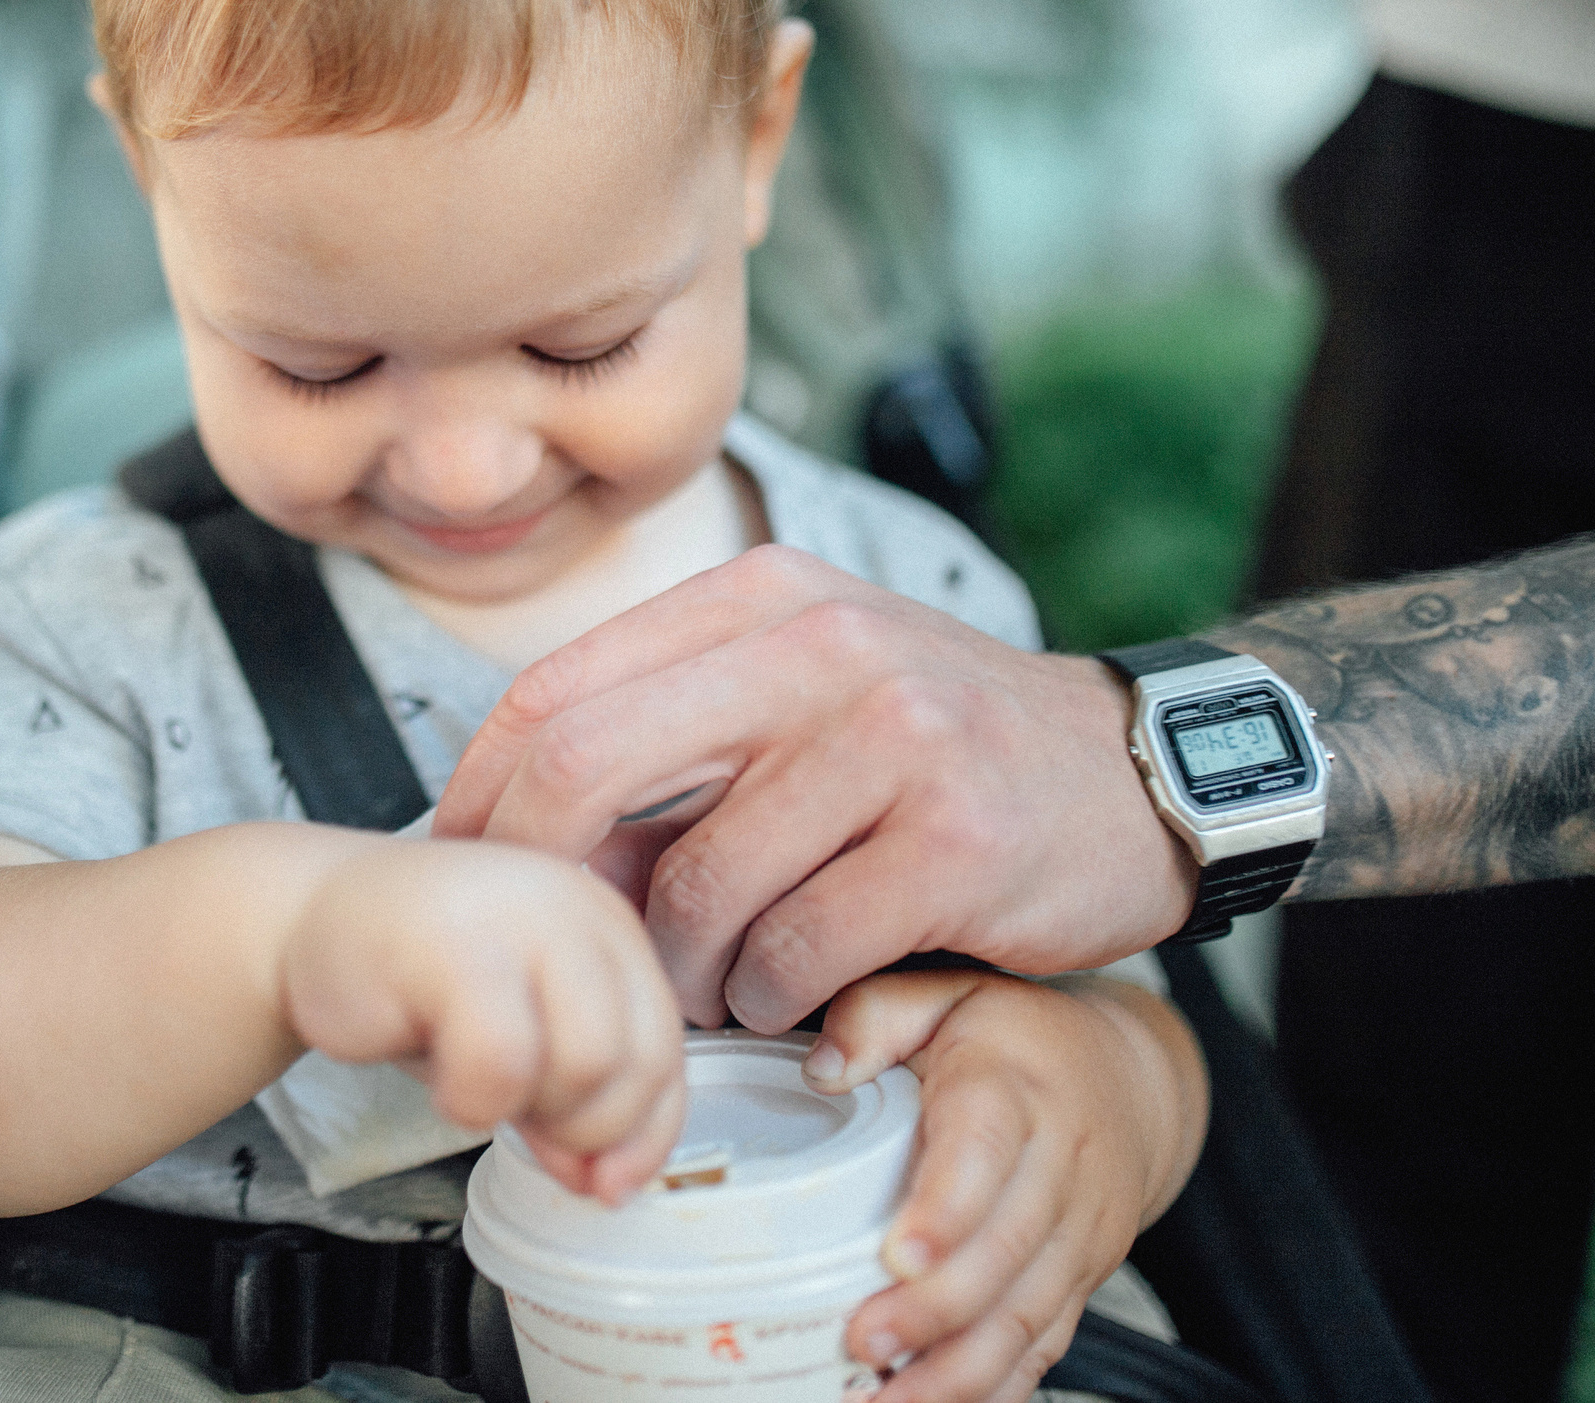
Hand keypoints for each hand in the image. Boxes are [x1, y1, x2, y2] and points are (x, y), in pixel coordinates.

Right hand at [277, 837, 686, 1203]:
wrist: (304, 918)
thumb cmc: (413, 981)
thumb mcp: (519, 1039)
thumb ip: (574, 1100)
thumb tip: (609, 1184)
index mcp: (605, 924)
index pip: (664, 1048)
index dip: (643, 1136)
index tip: (603, 1183)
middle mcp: (574, 907)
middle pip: (634, 1063)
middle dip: (583, 1130)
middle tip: (520, 1123)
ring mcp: (517, 916)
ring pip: (583, 1065)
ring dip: (526, 1111)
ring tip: (473, 1084)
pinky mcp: (451, 943)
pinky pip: (499, 1065)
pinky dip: (470, 1102)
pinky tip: (437, 1075)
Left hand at [432, 544, 1197, 1030]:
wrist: (1132, 775)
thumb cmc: (936, 744)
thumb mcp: (805, 685)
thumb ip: (675, 731)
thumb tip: (513, 832)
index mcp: (763, 597)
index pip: (557, 689)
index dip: (481, 792)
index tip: (463, 866)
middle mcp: (821, 648)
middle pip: (591, 767)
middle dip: (544, 880)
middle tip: (555, 947)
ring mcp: (894, 739)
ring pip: (697, 885)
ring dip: (678, 968)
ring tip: (703, 986)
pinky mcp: (953, 843)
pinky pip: (793, 951)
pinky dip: (766, 998)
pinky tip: (786, 997)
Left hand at [813, 971, 1204, 1402]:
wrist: (1130, 1078)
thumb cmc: (1015, 1036)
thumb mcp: (945, 994)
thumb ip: (876, 1015)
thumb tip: (822, 1067)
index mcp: (1013, 1090)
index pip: (985, 1153)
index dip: (948, 1211)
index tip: (897, 1256)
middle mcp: (1058, 1169)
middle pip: (1007, 1252)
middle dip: (936, 1311)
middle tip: (863, 1341)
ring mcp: (1077, 1235)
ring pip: (1028, 1316)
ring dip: (957, 1371)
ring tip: (881, 1401)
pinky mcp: (1079, 1282)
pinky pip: (1044, 1347)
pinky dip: (994, 1390)